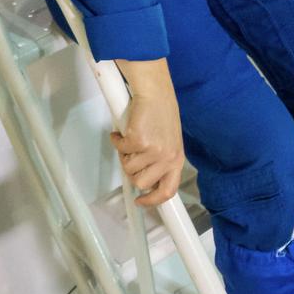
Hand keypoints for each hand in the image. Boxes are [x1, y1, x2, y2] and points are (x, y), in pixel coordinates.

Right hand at [111, 58, 183, 206]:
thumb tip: (147, 180)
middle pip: (142, 183)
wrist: (155, 92)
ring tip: (130, 140)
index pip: (167, 190)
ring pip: (128, 168)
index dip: (152, 200)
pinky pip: (120, 149)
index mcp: (177, 160)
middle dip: (132, 172)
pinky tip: (122, 131)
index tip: (141, 201)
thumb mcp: (169, 142)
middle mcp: (167, 158)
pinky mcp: (138, 141)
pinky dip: (117, 140)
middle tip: (131, 157)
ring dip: (124, 155)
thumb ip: (161, 161)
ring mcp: (153, 151)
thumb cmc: (162, 113)